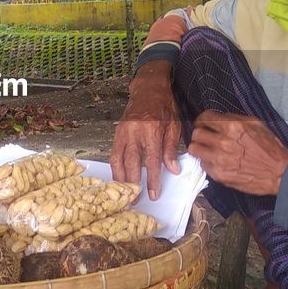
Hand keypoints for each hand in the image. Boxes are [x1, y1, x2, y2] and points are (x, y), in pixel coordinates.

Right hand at [111, 62, 181, 199]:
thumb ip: (171, 149)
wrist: (148, 89)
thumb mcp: (174, 126)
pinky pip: (114, 153)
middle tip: (136, 199)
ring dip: (120, 178)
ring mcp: (123, 132)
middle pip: (132, 163)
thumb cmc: (165, 107)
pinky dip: (115, 167)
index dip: (152, 179)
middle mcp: (135, 132)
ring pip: (118, 160)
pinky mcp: (117, 132)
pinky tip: (119, 177)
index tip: (153, 194)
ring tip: (125, 193)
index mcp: (151, 130)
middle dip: (133, 183)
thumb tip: (172, 170)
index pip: (151, 161)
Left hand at [187, 110, 287, 195]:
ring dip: (199, 147)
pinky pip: (203, 164)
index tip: (204, 123)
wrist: (279, 172)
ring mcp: (219, 159)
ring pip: (194, 149)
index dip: (203, 119)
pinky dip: (207, 162)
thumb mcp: (255, 124)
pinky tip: (216, 161)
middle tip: (204, 136)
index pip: (205, 118)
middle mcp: (223, 142)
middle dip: (199, 133)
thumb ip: (234, 119)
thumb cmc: (270, 147)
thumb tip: (219, 118)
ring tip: (206, 149)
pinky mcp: (219, 174)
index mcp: (232, 127)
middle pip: (196, 133)